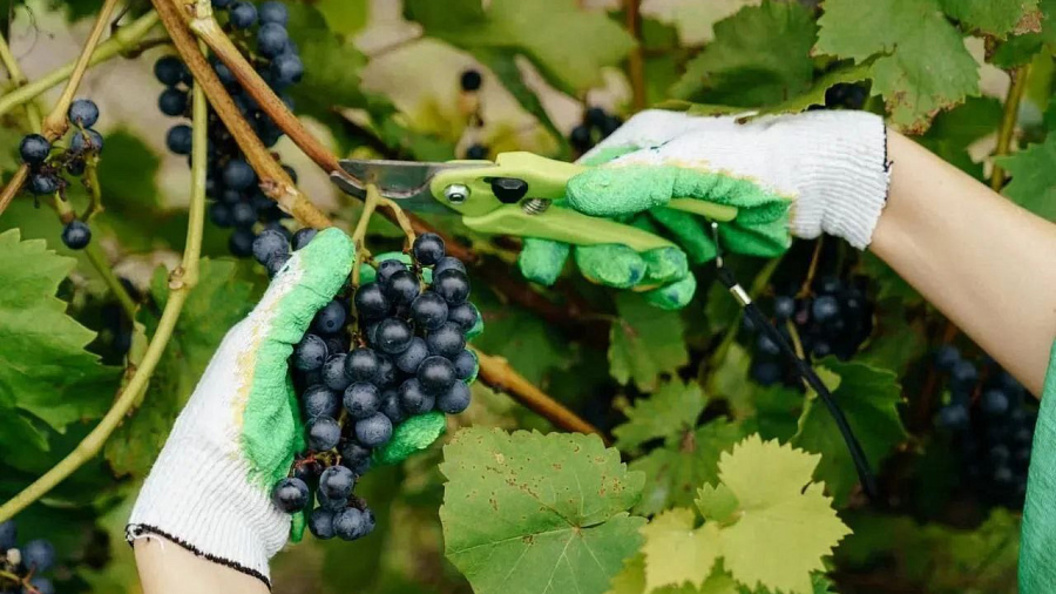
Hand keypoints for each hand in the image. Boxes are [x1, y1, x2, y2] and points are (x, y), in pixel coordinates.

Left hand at [125, 229, 452, 585]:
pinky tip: (432, 421)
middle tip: (463, 326)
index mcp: (293, 336)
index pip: (351, 300)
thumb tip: (340, 238)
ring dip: (425, 381)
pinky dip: (409, 429)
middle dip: (421, 335)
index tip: (430, 274)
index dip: (391, 286)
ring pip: (389, 388)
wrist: (215, 504)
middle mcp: (316, 370)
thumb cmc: (223, 417)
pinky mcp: (342, 452)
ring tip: (458, 374)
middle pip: (379, 344)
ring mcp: (331, 412)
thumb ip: (297, 295)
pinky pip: (384, 436)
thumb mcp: (256, 347)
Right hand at [518, 109, 888, 308]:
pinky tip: (683, 287)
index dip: (550, 227)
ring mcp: (661, 214)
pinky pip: (657, 275)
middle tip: (638, 273)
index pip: (571, 190)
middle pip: (594, 231)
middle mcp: (638, 181)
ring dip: (646, 272)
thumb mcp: (690, 168)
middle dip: (611, 259)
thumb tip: (572, 196)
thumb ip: (631, 184)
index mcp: (631, 150)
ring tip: (678, 273)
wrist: (818, 184)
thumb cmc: (756, 161)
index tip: (540, 267)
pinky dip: (666, 287)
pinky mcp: (684, 242)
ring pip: (626, 258)